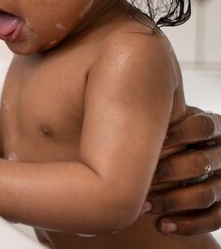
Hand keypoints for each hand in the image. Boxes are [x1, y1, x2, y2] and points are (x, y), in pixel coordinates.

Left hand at [146, 107, 220, 234]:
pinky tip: (163, 226)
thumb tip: (113, 97)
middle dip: (168, 173)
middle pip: (202, 162)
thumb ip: (144, 107)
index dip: (176, 135)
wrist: (168, 159)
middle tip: (138, 181)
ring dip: (172, 201)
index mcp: (209, 125)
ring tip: (142, 207)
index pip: (203, 126)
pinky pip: (216, 217)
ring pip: (207, 193)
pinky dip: (190, 224)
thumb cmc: (151, 130)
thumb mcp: (154, 114)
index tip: (147, 144)